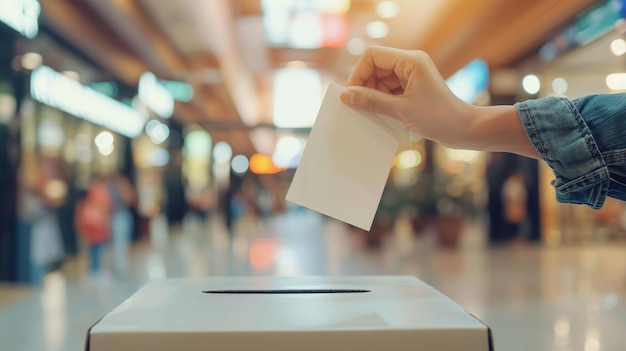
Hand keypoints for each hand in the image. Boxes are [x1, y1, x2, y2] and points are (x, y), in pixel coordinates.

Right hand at [340, 46, 536, 157]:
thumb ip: (371, 101)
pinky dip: (381, 101)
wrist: (464, 130)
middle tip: (357, 106)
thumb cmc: (439, 118)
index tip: (351, 94)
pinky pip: (388, 90)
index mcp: (410, 61)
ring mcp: (411, 76)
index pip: (373, 56)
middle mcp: (410, 63)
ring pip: (379, 80)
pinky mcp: (411, 88)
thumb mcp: (401, 110)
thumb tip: (346, 96)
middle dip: (364, 85)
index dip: (358, 73)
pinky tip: (380, 114)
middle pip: (375, 67)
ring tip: (371, 113)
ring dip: (372, 95)